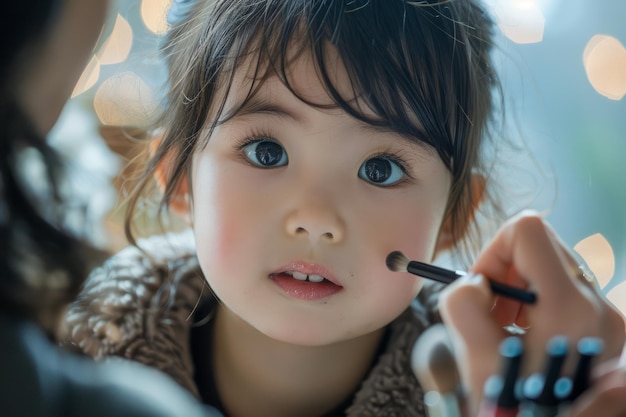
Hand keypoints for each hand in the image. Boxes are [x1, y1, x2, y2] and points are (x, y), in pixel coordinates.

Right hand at [437, 211, 625, 413]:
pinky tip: (530, 334)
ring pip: (556, 265)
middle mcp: (600, 308)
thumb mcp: (477, 362)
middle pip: (544, 244)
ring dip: (523, 286)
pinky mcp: (611, 330)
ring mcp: (611, 320)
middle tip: (494, 311)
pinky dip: (541, 300)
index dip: (492, 252)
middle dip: (507, 270)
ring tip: (510, 326)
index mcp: (569, 309)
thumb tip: (476, 282)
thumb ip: (464, 305)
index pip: (528, 231)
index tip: (481, 290)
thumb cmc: (512, 408)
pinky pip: (568, 289)